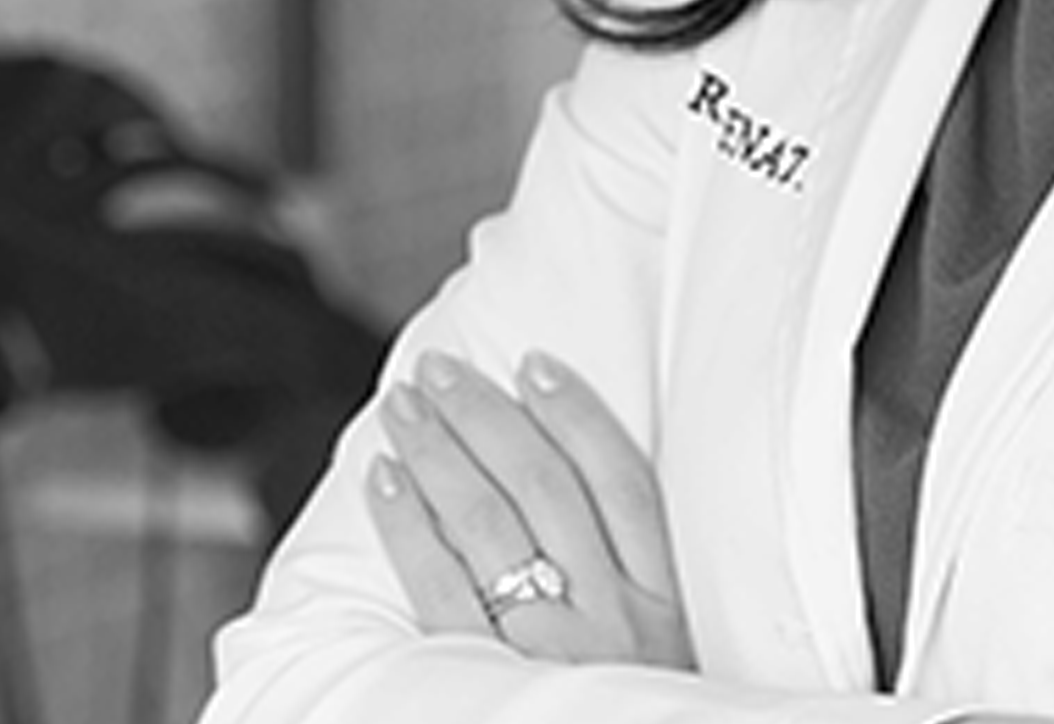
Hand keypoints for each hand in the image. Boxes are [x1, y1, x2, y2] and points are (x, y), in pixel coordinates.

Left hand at [369, 347, 691, 666]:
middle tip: (441, 369)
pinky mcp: (486, 683)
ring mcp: (548, 650)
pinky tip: (385, 481)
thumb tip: (580, 497)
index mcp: (666, 607)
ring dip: (439, 452)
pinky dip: (408, 525)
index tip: (535, 364)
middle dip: (486, 416)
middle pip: (544, 488)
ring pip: (489, 522)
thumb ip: (637, 591)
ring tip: (404, 407)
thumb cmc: (634, 723)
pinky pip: (438, 587)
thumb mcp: (667, 661)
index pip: (624, 484)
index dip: (579, 415)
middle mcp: (613, 619)